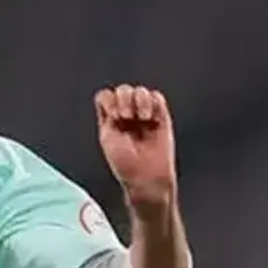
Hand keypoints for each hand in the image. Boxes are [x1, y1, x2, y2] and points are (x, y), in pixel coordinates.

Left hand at [94, 85, 176, 210]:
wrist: (147, 176)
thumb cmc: (125, 163)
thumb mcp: (107, 138)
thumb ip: (108, 116)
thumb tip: (115, 99)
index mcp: (110, 120)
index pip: (106, 96)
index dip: (109, 100)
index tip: (113, 115)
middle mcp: (126, 115)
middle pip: (123, 90)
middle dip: (124, 100)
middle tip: (126, 117)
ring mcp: (143, 115)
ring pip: (140, 91)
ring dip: (139, 100)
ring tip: (142, 118)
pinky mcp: (161, 117)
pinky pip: (157, 97)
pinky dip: (154, 103)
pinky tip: (152, 118)